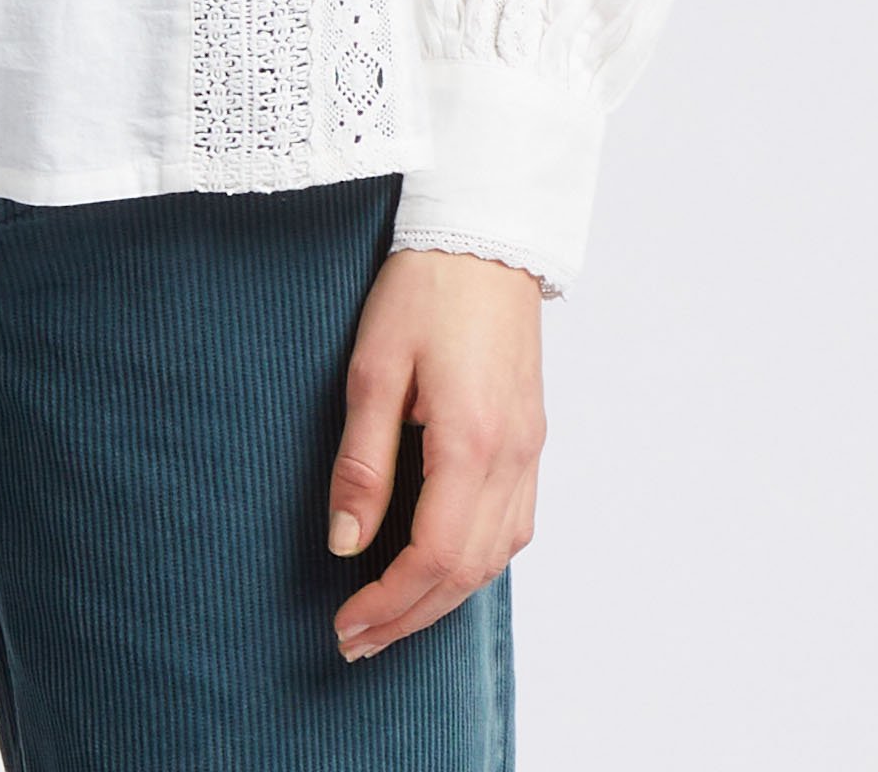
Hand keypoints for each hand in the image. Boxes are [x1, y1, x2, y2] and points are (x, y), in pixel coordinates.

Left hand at [325, 247, 545, 660]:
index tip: (347, 625)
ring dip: (444, 596)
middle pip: (468, 571)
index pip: (433, 556)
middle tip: (357, 641)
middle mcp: (512, 458)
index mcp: (472, 444)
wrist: (484, 235)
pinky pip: (514, 525)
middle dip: (411, 616)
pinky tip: (442, 564)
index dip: (388, 603)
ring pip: (497, 557)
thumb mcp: (373, 368)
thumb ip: (362, 462)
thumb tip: (345, 542)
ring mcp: (530, 449)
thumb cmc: (424, 289)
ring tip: (391, 614)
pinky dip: (476, 561)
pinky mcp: (532, 436)